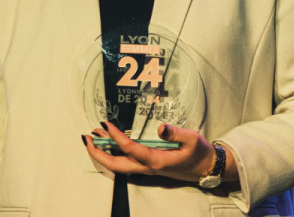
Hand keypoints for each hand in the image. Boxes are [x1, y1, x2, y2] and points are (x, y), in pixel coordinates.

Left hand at [82, 122, 214, 182]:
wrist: (207, 168)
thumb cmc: (199, 153)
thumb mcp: (192, 139)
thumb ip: (176, 133)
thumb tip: (160, 127)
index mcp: (158, 161)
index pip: (130, 149)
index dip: (116, 137)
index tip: (105, 124)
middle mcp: (149, 168)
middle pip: (116, 166)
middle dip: (98, 153)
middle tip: (87, 138)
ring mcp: (148, 169)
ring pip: (119, 166)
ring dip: (104, 153)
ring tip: (94, 137)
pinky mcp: (149, 167)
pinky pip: (126, 163)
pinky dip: (114, 154)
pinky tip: (111, 142)